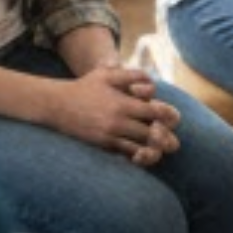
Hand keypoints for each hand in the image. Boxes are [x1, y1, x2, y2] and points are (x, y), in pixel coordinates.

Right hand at [52, 65, 181, 165]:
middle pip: (150, 134)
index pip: (154, 112)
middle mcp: (118, 122)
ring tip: (161, 152)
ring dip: (152, 152)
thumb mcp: (109, 74)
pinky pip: (123, 156)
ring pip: (138, 150)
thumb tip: (152, 83)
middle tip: (174, 142)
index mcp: (123, 104)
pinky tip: (142, 156)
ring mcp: (110, 136)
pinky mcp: (102, 145)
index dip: (168, 115)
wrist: (58, 105)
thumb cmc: (86, 87)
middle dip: (164, 137)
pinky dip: (135, 158)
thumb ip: (132, 75)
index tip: (174, 118)